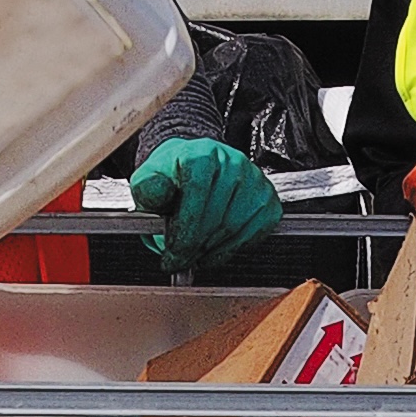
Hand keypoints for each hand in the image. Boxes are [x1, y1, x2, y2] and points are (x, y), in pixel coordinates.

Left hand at [131, 139, 282, 271]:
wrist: (197, 167)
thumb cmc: (174, 176)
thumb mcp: (150, 179)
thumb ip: (148, 188)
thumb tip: (156, 194)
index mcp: (202, 155)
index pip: (196, 195)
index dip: (184, 231)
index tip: (172, 253)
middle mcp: (233, 163)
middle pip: (216, 217)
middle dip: (194, 248)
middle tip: (178, 262)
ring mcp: (255, 181)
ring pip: (233, 229)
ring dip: (210, 251)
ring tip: (193, 255)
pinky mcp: (267, 200)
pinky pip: (252, 234)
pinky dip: (230, 250)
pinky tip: (213, 249)